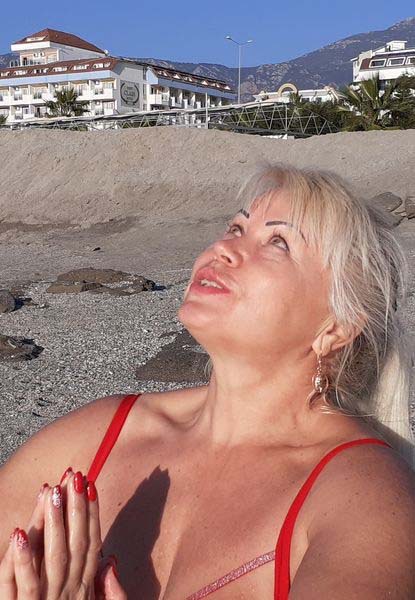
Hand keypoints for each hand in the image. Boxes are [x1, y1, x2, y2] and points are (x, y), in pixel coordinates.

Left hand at [0, 471, 126, 598]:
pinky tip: (18, 533)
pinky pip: (26, 583)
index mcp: (85, 587)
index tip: (91, 485)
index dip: (92, 513)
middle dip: (77, 507)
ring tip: (53, 492)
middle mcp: (72, 591)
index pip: (92, 543)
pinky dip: (23, 558)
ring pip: (55, 556)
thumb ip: (105, 589)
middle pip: (77, 543)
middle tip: (75, 476)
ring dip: (55, 522)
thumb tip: (112, 561)